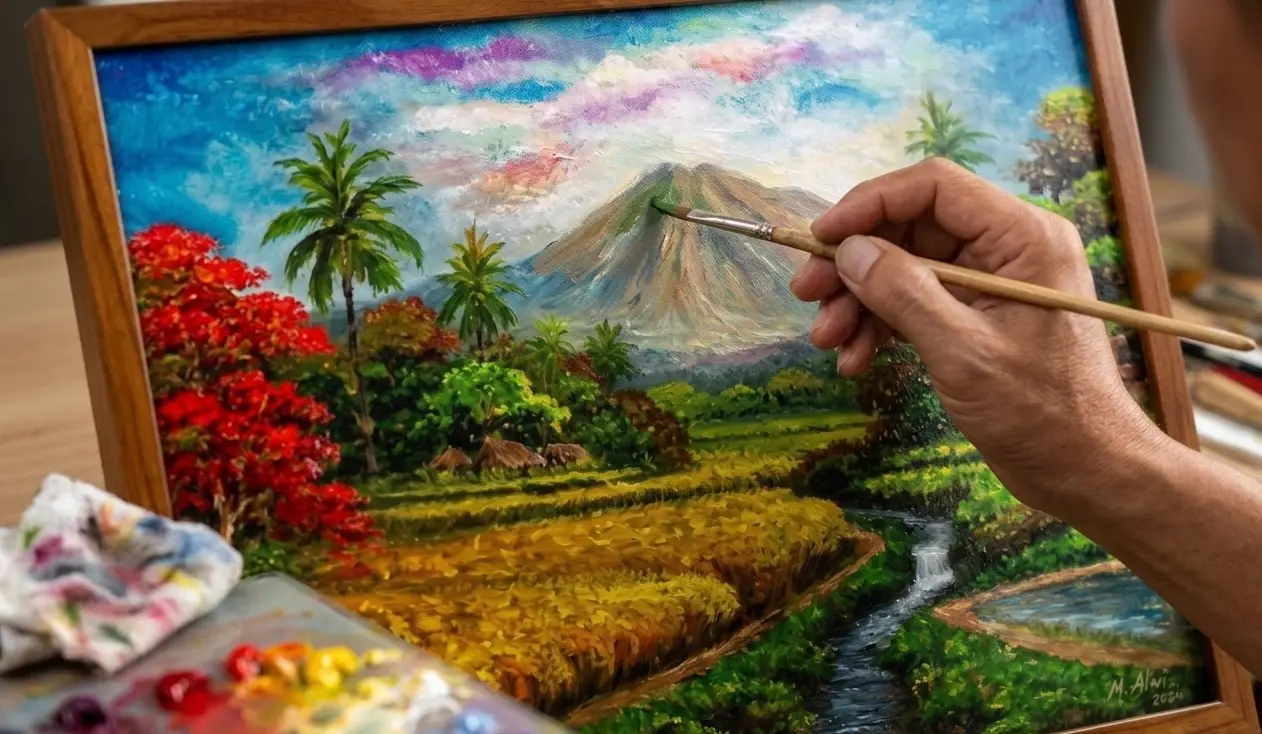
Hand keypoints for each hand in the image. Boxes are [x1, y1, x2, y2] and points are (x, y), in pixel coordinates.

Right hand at [789, 158, 1165, 510]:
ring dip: (859, 300)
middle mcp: (1006, 249)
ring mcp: (989, 284)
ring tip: (828, 341)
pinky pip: (914, 303)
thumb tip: (849, 250)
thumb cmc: (1042, 413)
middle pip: (910, 228)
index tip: (821, 237)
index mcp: (1022, 237)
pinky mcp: (974, 318)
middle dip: (855, 261)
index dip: (869, 204)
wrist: (1086, 472)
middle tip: (807, 294)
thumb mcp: (964, 351)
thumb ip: (904, 293)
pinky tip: (855, 359)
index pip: (933, 188)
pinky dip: (879, 326)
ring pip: (904, 268)